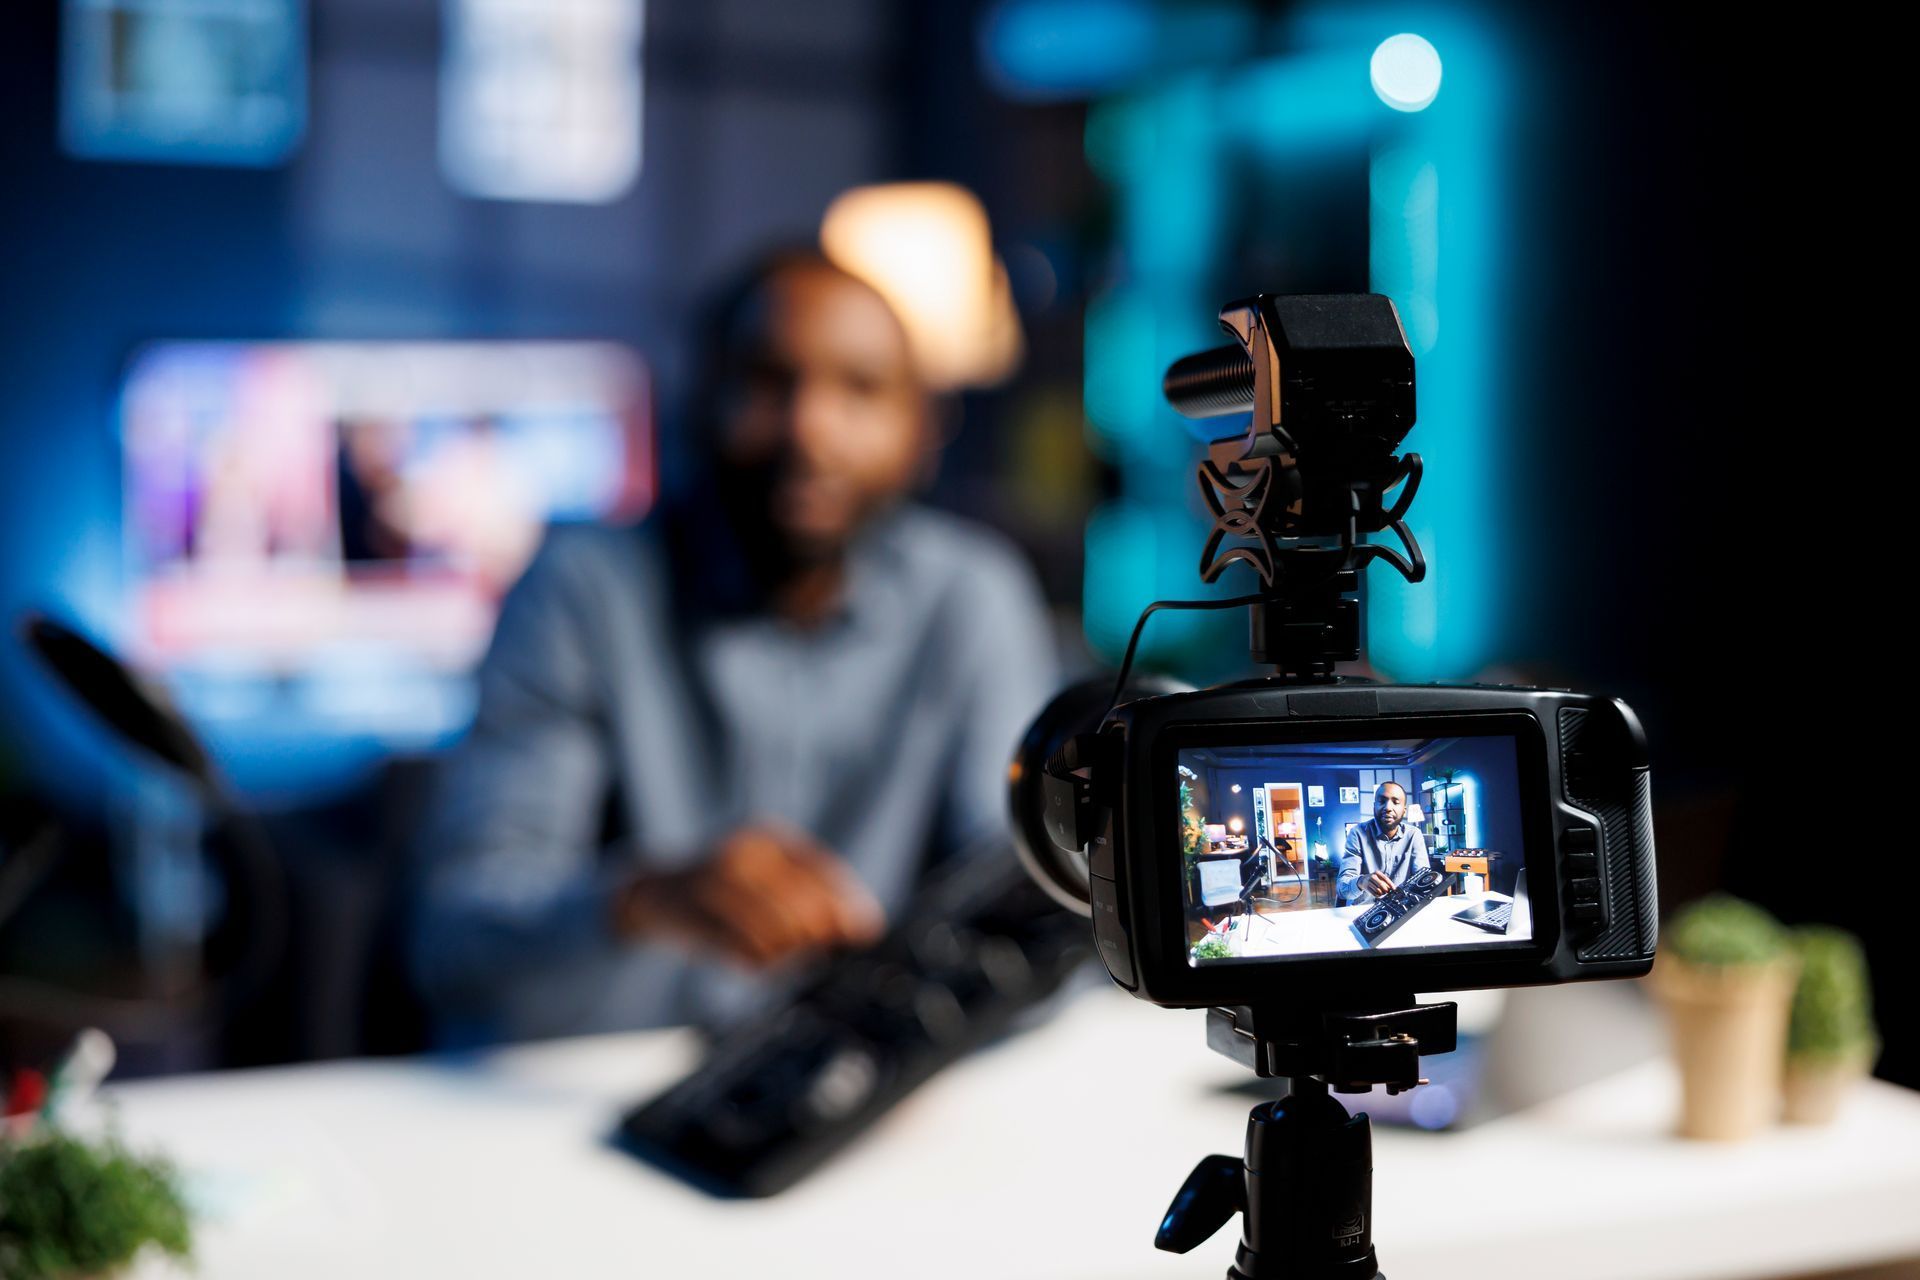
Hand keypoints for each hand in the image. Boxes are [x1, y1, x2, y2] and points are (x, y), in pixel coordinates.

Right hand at [612, 825, 884, 968]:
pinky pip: (738, 947)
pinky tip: (756, 967)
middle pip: (802, 905)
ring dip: (784, 956)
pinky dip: (754, 962)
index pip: (822, 871)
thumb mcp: (769, 876)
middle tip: (813, 955)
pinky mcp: (690, 911)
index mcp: (770, 838)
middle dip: (814, 937)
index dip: (846, 906)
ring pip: (772, 931)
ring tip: (781, 963)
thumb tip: (864, 929)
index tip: (863, 933)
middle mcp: (744, 852)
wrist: (655, 891)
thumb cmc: (727, 890)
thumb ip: (813, 895)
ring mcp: (713, 880)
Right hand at [1366, 871, 1395, 897]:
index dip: (1390, 884)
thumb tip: (1393, 888)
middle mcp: (1372, 876)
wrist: (1363, 880)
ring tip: (1383, 893)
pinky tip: (1379, 894)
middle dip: (1386, 889)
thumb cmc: (1374, 879)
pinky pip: (1374, 893)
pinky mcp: (1366, 887)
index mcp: (1377, 873)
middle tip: (1387, 892)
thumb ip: (1386, 881)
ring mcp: (1368, 882)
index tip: (1394, 889)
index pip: (1385, 878)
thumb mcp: (1379, 877)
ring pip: (1377, 890)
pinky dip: (1378, 895)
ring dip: (1382, 893)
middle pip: (1381, 884)